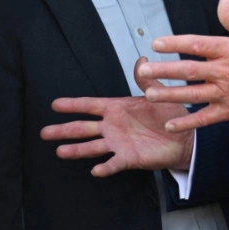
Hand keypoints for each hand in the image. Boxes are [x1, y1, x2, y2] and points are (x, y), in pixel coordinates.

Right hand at [39, 57, 193, 175]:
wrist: (184, 137)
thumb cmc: (169, 114)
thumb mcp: (157, 94)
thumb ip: (146, 80)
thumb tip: (141, 60)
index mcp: (117, 109)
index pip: (90, 106)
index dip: (73, 105)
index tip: (55, 104)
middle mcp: (112, 127)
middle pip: (84, 128)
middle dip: (64, 130)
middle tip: (44, 132)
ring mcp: (118, 143)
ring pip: (92, 147)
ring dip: (76, 149)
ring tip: (60, 151)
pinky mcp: (128, 158)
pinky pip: (114, 163)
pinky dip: (105, 167)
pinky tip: (95, 169)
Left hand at [136, 0, 228, 132]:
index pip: (197, 44)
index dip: (175, 43)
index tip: (156, 43)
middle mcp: (227, 71)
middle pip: (189, 70)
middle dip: (164, 70)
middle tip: (143, 69)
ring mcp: (228, 93)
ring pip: (193, 94)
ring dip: (169, 94)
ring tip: (149, 92)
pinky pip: (205, 118)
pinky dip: (187, 122)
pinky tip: (171, 123)